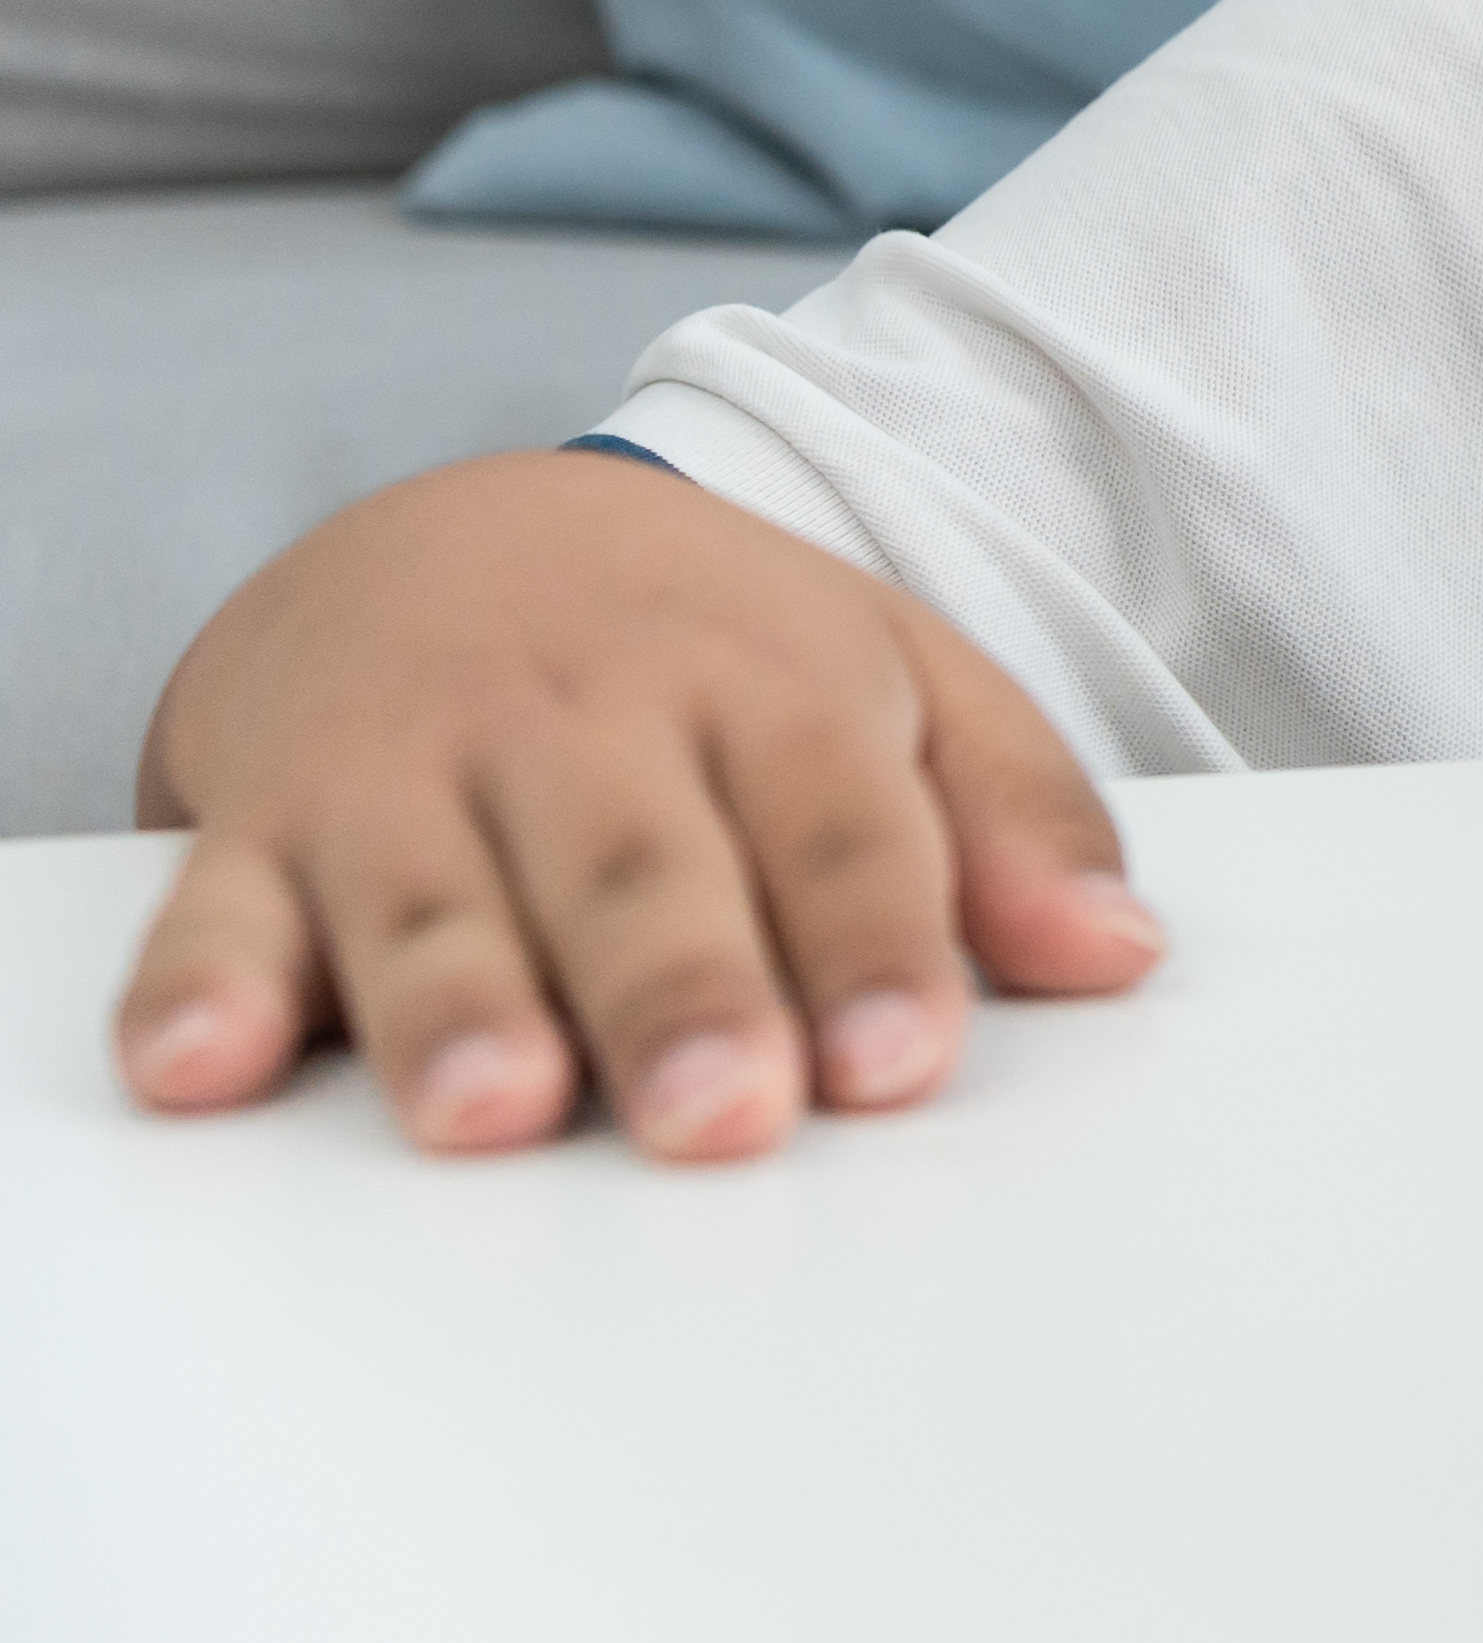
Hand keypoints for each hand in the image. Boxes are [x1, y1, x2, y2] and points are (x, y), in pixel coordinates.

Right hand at [116, 450, 1161, 1158]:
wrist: (459, 528)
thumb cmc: (714, 650)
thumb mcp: (899, 689)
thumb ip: (1015, 820)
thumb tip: (1124, 954)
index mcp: (771, 692)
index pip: (840, 828)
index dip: (875, 945)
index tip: (904, 1062)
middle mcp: (589, 727)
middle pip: (641, 871)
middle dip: (680, 995)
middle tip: (722, 1113)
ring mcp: (416, 772)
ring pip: (436, 899)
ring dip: (456, 1006)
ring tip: (491, 1112)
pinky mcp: (261, 822)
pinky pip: (216, 907)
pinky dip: (198, 987)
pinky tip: (198, 1065)